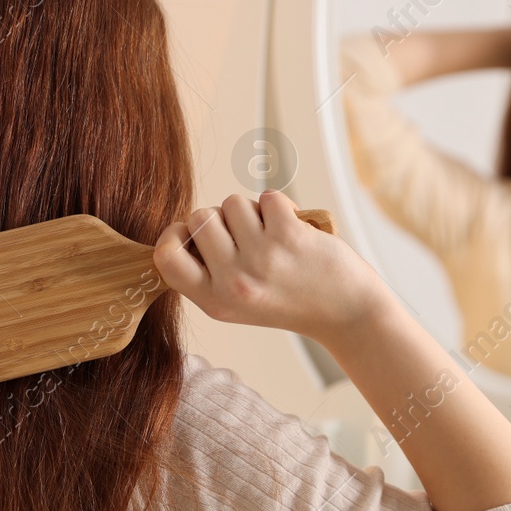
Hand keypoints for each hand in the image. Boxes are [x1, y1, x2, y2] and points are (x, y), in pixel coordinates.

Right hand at [151, 189, 386, 340]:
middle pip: (199, 218)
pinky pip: (266, 198)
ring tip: (272, 237)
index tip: (192, 234)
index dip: (173, 235)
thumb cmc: (288, 300)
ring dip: (252, 212)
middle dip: (221, 219)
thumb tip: (184, 227)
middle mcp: (233, 283)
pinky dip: (279, 206)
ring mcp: (260, 259)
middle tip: (247, 240)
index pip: (165, 257)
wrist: (345, 312)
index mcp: (213, 302)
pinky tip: (291, 230)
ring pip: (232, 203)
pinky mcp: (288, 236)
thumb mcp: (235, 304)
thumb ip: (206, 273)